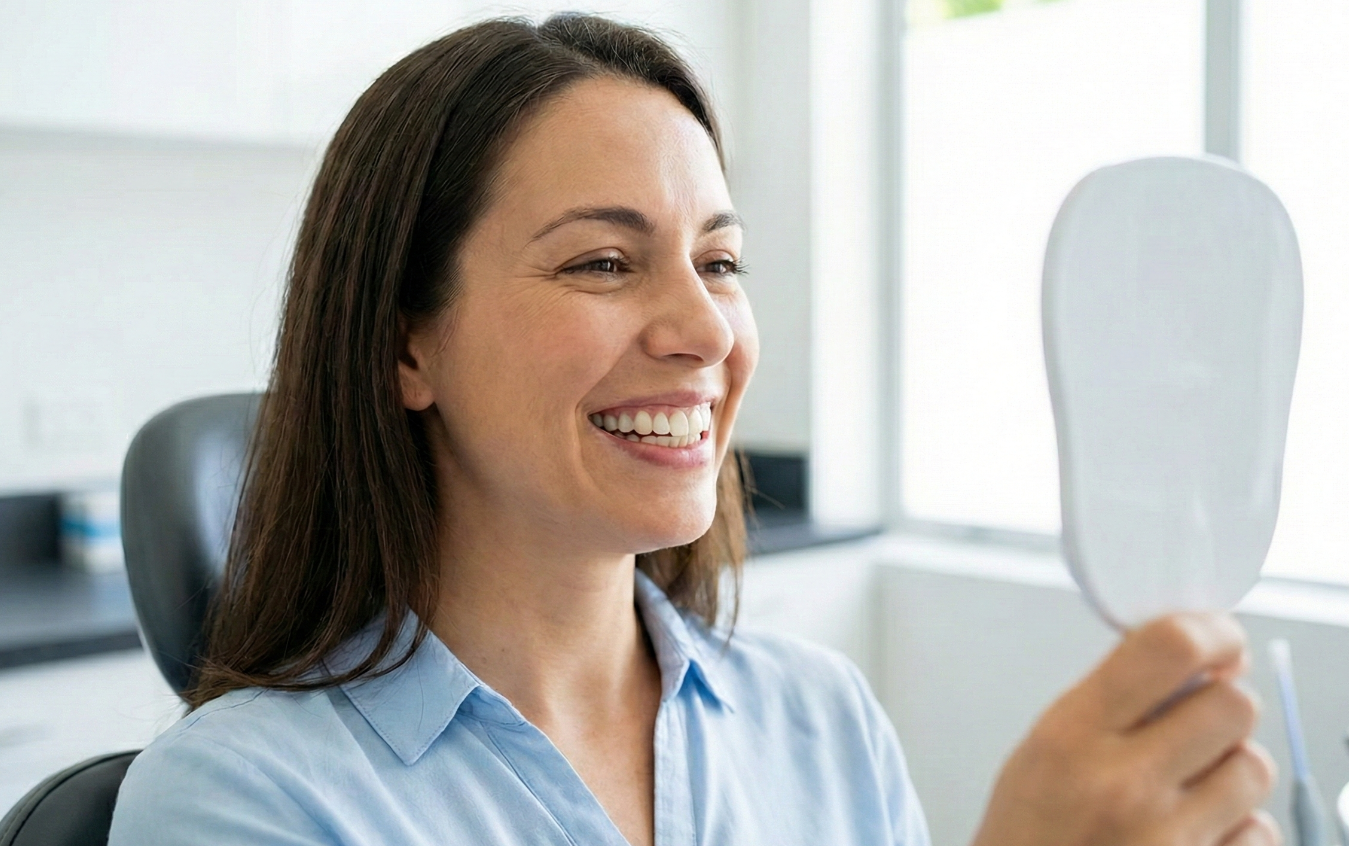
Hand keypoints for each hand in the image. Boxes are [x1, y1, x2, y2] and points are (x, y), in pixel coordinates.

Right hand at [969, 613, 1278, 845]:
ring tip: (1187, 782)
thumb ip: (1110, 698)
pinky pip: (1258, 831)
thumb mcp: (1044, 747)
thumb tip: (1189, 655)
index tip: (1218, 638)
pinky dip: (1236, 826)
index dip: (1212, 632)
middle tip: (1194, 720)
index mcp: (1072, 736)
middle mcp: (1123, 785)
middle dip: (1221, 705)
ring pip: (1253, 767)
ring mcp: (1167, 838)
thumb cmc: (1028, 834)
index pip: (1171, 648)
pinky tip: (1193, 827)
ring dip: (1230, 768)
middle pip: (1234, 704)